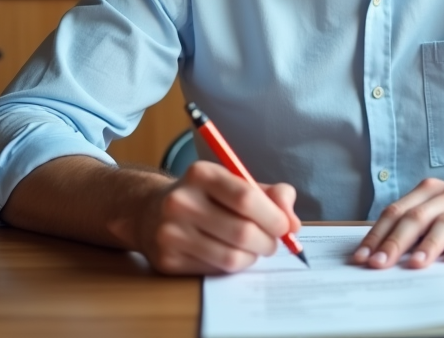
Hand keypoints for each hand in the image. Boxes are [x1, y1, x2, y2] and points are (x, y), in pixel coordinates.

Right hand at [131, 160, 300, 274]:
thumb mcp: (235, 182)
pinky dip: (232, 266)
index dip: (274, 216)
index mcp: (201, 174)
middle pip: (242, 232)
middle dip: (268, 242)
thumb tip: (294, 223)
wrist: (150, 212)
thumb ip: (270, 195)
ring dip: (253, 257)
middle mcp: (181, 201)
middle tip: (273, 242)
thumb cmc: (205, 197)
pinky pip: (215, 270)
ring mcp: (170, 233)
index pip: (246, 198)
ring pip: (231, 257)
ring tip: (254, 249)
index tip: (285, 226)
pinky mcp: (167, 260)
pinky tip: (230, 254)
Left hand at [352, 175, 443, 269]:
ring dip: (428, 244)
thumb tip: (381, 250)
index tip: (362, 255)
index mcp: (432, 190)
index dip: (378, 233)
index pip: (398, 211)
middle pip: (417, 216)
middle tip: (379, 263)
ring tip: (415, 264)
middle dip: (394, 241)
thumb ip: (418, 222)